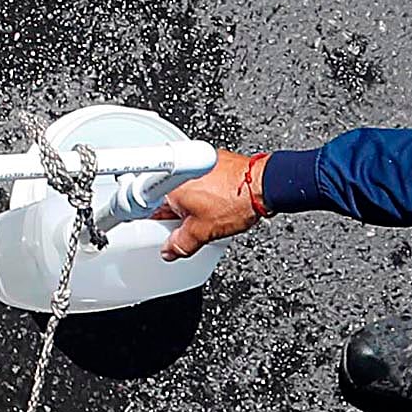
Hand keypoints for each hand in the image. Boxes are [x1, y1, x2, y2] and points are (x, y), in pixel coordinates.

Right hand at [149, 151, 263, 258]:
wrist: (264, 184)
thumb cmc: (237, 200)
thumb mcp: (204, 231)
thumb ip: (182, 244)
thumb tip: (171, 250)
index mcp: (167, 186)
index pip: (148, 208)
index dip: (154, 223)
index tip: (161, 231)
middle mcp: (177, 170)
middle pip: (164, 198)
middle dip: (174, 214)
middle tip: (189, 227)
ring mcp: (194, 164)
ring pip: (182, 189)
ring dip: (189, 203)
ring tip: (208, 215)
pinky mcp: (209, 161)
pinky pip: (197, 180)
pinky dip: (202, 191)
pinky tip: (215, 204)